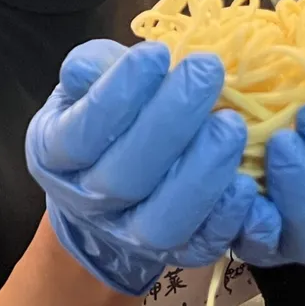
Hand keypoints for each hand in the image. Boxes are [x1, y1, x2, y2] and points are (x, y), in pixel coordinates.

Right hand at [26, 41, 257, 296]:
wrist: (107, 182)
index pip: (84, 132)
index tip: (157, 52)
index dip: (119, 95)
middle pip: (126, 177)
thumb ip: (89, 69)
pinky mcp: (177, 253)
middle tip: (208, 71)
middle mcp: (89, 202)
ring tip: (232, 124)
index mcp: (57, 154)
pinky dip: (228, 219)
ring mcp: (132, 236)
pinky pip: (203, 246)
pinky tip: (247, 183)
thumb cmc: (102, 115)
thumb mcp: (85, 84)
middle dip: (171, 122)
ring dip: (202, 173)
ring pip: (163, 222)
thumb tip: (85, 70)